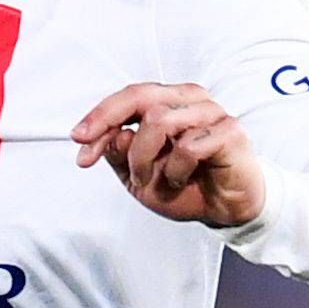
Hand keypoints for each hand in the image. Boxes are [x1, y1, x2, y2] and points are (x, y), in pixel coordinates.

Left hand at [75, 83, 266, 227]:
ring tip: (152, 180)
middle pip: (140, 96)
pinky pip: (188, 147)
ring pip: (159, 121)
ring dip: (144, 158)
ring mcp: (211, 113)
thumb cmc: (187, 186)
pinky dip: (175, 171)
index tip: (78, 140)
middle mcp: (189, 99)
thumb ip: (120, 154)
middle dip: (108, 124)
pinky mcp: (229, 132)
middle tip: (91, 154)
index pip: (128, 97)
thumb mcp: (139, 176)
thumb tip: (109, 136)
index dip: (99, 117)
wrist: (225, 211)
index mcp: (168, 101)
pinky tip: (181, 180)